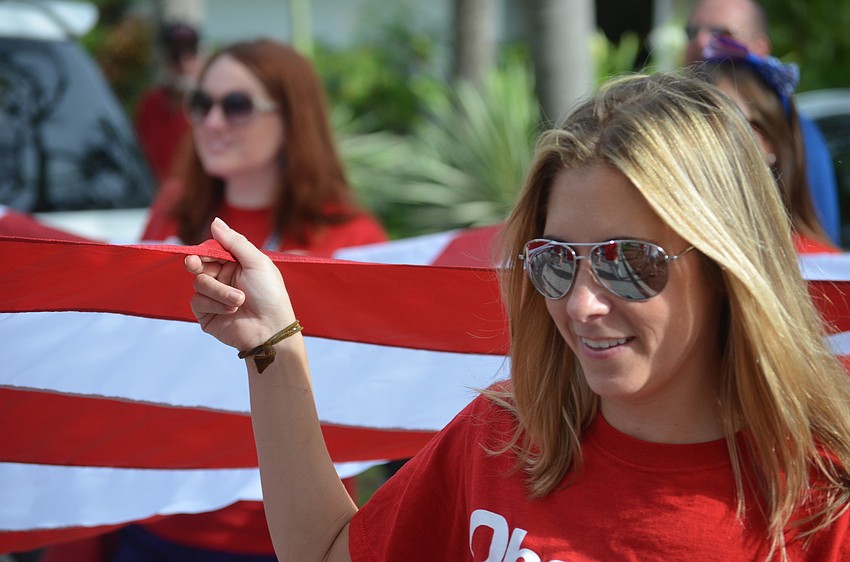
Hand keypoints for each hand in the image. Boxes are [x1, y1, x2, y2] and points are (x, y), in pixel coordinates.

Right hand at [184, 218, 295, 351]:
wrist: (271, 329)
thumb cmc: (270, 295)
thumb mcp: (256, 262)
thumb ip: (234, 242)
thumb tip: (215, 221)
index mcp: (236, 264)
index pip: (212, 250)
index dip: (203, 251)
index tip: (199, 253)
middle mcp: (223, 278)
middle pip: (198, 265)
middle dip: (197, 264)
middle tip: (194, 264)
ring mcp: (214, 296)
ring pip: (199, 283)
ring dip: (219, 291)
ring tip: (239, 300)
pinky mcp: (207, 314)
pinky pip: (198, 302)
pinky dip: (215, 305)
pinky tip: (231, 311)